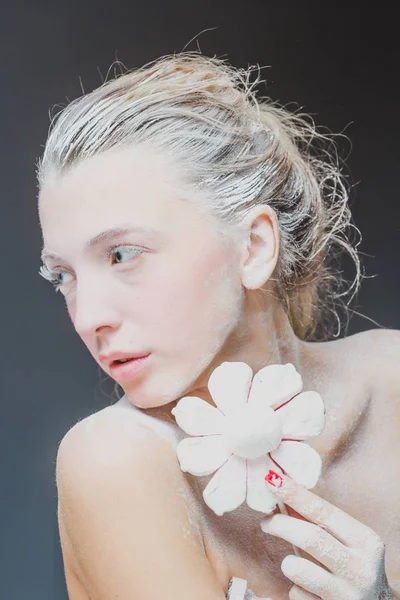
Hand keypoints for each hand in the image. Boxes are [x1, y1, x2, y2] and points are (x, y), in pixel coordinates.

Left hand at [260, 470, 394, 599]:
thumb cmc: (350, 565)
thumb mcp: (342, 541)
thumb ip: (315, 520)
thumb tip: (281, 489)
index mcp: (366, 541)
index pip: (324, 511)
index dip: (294, 493)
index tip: (272, 479)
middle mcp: (361, 567)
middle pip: (310, 537)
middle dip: (281, 524)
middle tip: (266, 521)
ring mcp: (348, 593)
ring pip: (298, 569)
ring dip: (288, 563)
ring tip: (292, 563)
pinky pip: (298, 593)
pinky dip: (296, 588)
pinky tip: (310, 590)